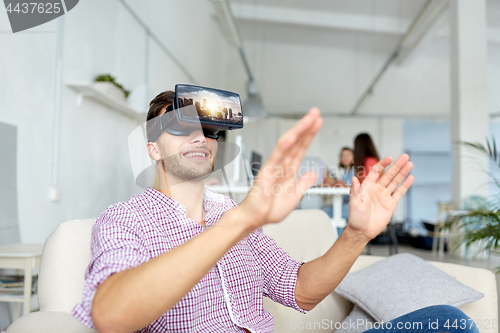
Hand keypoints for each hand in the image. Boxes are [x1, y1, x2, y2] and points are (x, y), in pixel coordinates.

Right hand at [237, 108, 322, 227]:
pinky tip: (292, 136)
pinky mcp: (266, 172)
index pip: (301, 148)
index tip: (318, 123)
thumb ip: (303, 184)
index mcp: (288, 170)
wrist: (255, 219)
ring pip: (287, 144)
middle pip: (296, 142)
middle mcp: (281, 165)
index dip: (310, 135)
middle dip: (306, 126)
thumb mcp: (295, 196)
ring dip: (299, 130)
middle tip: (316, 112)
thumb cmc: (269, 209)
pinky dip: (284, 146)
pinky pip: (276, 156)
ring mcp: (274, 166)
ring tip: (309, 118)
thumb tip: (313, 173)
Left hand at [346, 155, 413, 241]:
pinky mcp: (390, 204)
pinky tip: (410, 178)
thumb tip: (354, 179)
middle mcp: (376, 189)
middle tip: (405, 157)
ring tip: (410, 164)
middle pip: (389, 174)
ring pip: (395, 181)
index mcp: (367, 187)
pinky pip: (399, 192)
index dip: (383, 164)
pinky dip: (405, 185)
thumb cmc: (355, 217)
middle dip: (397, 165)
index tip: (390, 158)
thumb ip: (356, 191)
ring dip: (402, 173)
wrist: (362, 231)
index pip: (376, 172)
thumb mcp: (354, 203)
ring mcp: (384, 196)